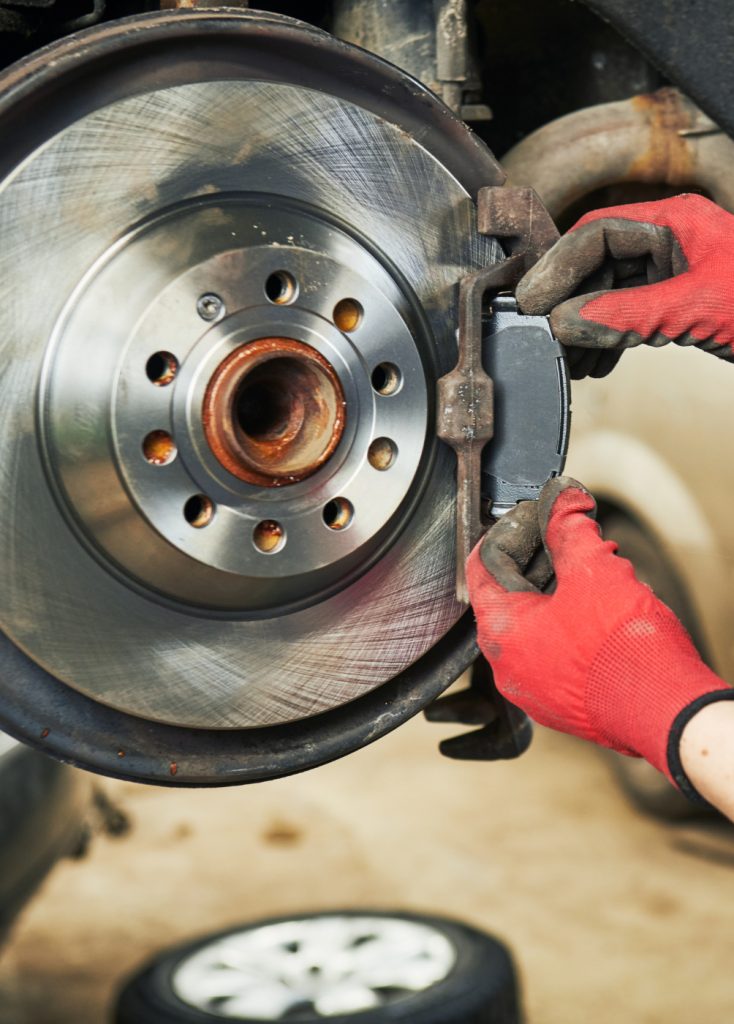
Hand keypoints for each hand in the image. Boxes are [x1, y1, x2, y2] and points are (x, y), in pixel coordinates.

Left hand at [466, 476, 732, 794]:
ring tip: (598, 576)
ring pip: (536, 626)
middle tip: (573, 540)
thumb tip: (562, 501)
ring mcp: (534, 690)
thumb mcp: (595, 570)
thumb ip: (570, 529)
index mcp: (501, 631)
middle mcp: (507, 666)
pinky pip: (555, 655)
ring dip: (561, 594)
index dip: (509, 531)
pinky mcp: (563, 704)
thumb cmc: (624, 650)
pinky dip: (571, 627)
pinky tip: (603, 614)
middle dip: (541, 560)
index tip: (537, 515)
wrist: (665, 711)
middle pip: (509, 595)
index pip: (482, 566)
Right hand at [515, 193, 733, 378]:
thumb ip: (626, 315)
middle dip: (568, 302)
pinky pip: (632, 317)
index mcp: (676, 222)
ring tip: (566, 359)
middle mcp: (671, 243)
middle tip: (540, 334)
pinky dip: (610, 339)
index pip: (597, 234)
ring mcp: (676, 275)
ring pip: (612, 295)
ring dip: (585, 327)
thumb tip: (565, 322)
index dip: (558, 267)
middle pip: (598, 265)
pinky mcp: (683, 306)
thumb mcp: (696, 307)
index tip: (530, 302)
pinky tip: (598, 362)